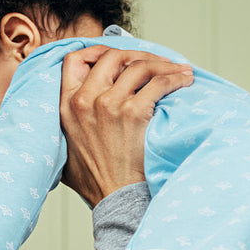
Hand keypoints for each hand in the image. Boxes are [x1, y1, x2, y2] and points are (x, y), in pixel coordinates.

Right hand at [59, 45, 193, 206]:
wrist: (114, 198)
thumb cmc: (96, 178)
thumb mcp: (65, 148)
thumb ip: (67, 124)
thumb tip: (76, 108)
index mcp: (66, 105)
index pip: (74, 59)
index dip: (98, 51)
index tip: (118, 56)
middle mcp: (85, 100)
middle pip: (112, 56)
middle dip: (137, 54)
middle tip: (156, 62)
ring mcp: (109, 105)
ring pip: (139, 65)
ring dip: (163, 64)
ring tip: (178, 71)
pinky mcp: (133, 113)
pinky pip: (159, 83)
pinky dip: (175, 78)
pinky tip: (184, 81)